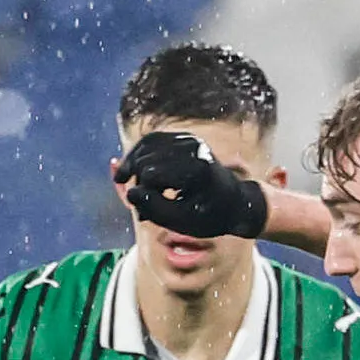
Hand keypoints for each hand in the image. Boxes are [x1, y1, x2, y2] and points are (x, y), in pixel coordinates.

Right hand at [114, 130, 267, 239]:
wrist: (234, 202)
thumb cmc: (208, 216)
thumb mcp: (182, 222)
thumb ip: (154, 208)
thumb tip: (130, 192)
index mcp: (197, 169)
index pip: (150, 174)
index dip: (141, 195)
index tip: (144, 215)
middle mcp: (194, 148)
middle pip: (146, 160)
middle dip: (138, 182)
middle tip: (141, 208)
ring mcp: (189, 139)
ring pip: (145, 145)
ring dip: (134, 167)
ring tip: (125, 183)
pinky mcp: (184, 137)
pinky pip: (151, 140)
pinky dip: (138, 154)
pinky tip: (130, 171)